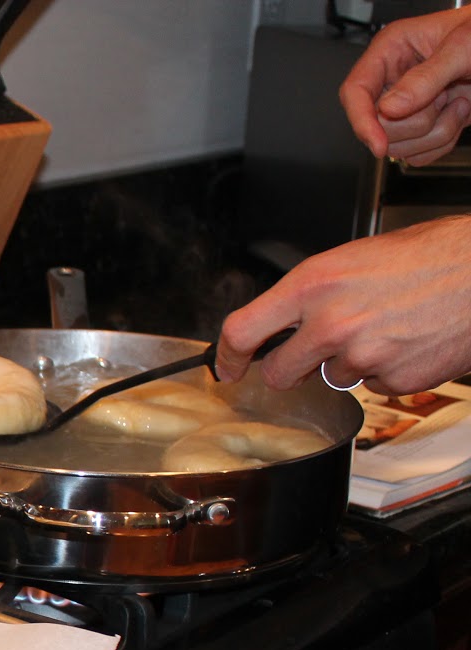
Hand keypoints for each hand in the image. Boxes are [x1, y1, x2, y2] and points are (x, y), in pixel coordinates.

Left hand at [214, 216, 470, 395]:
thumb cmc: (430, 256)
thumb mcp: (354, 259)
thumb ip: (312, 293)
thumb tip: (283, 321)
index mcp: (314, 285)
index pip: (243, 331)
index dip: (227, 356)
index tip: (226, 368)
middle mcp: (331, 323)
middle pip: (279, 372)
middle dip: (290, 367)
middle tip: (316, 350)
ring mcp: (361, 357)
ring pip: (331, 378)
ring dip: (349, 362)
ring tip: (387, 326)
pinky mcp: (393, 380)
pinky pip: (372, 386)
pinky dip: (386, 370)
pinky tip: (408, 341)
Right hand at [339, 8, 470, 164]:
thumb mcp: (462, 48)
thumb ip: (425, 78)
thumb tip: (389, 107)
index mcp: (391, 51)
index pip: (355, 91)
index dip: (362, 120)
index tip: (379, 143)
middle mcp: (393, 81)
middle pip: (377, 125)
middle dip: (416, 122)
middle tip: (444, 97)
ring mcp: (406, 107)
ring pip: (397, 146)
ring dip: (436, 133)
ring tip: (458, 103)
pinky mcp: (420, 128)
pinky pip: (416, 155)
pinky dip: (442, 143)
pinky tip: (457, 115)